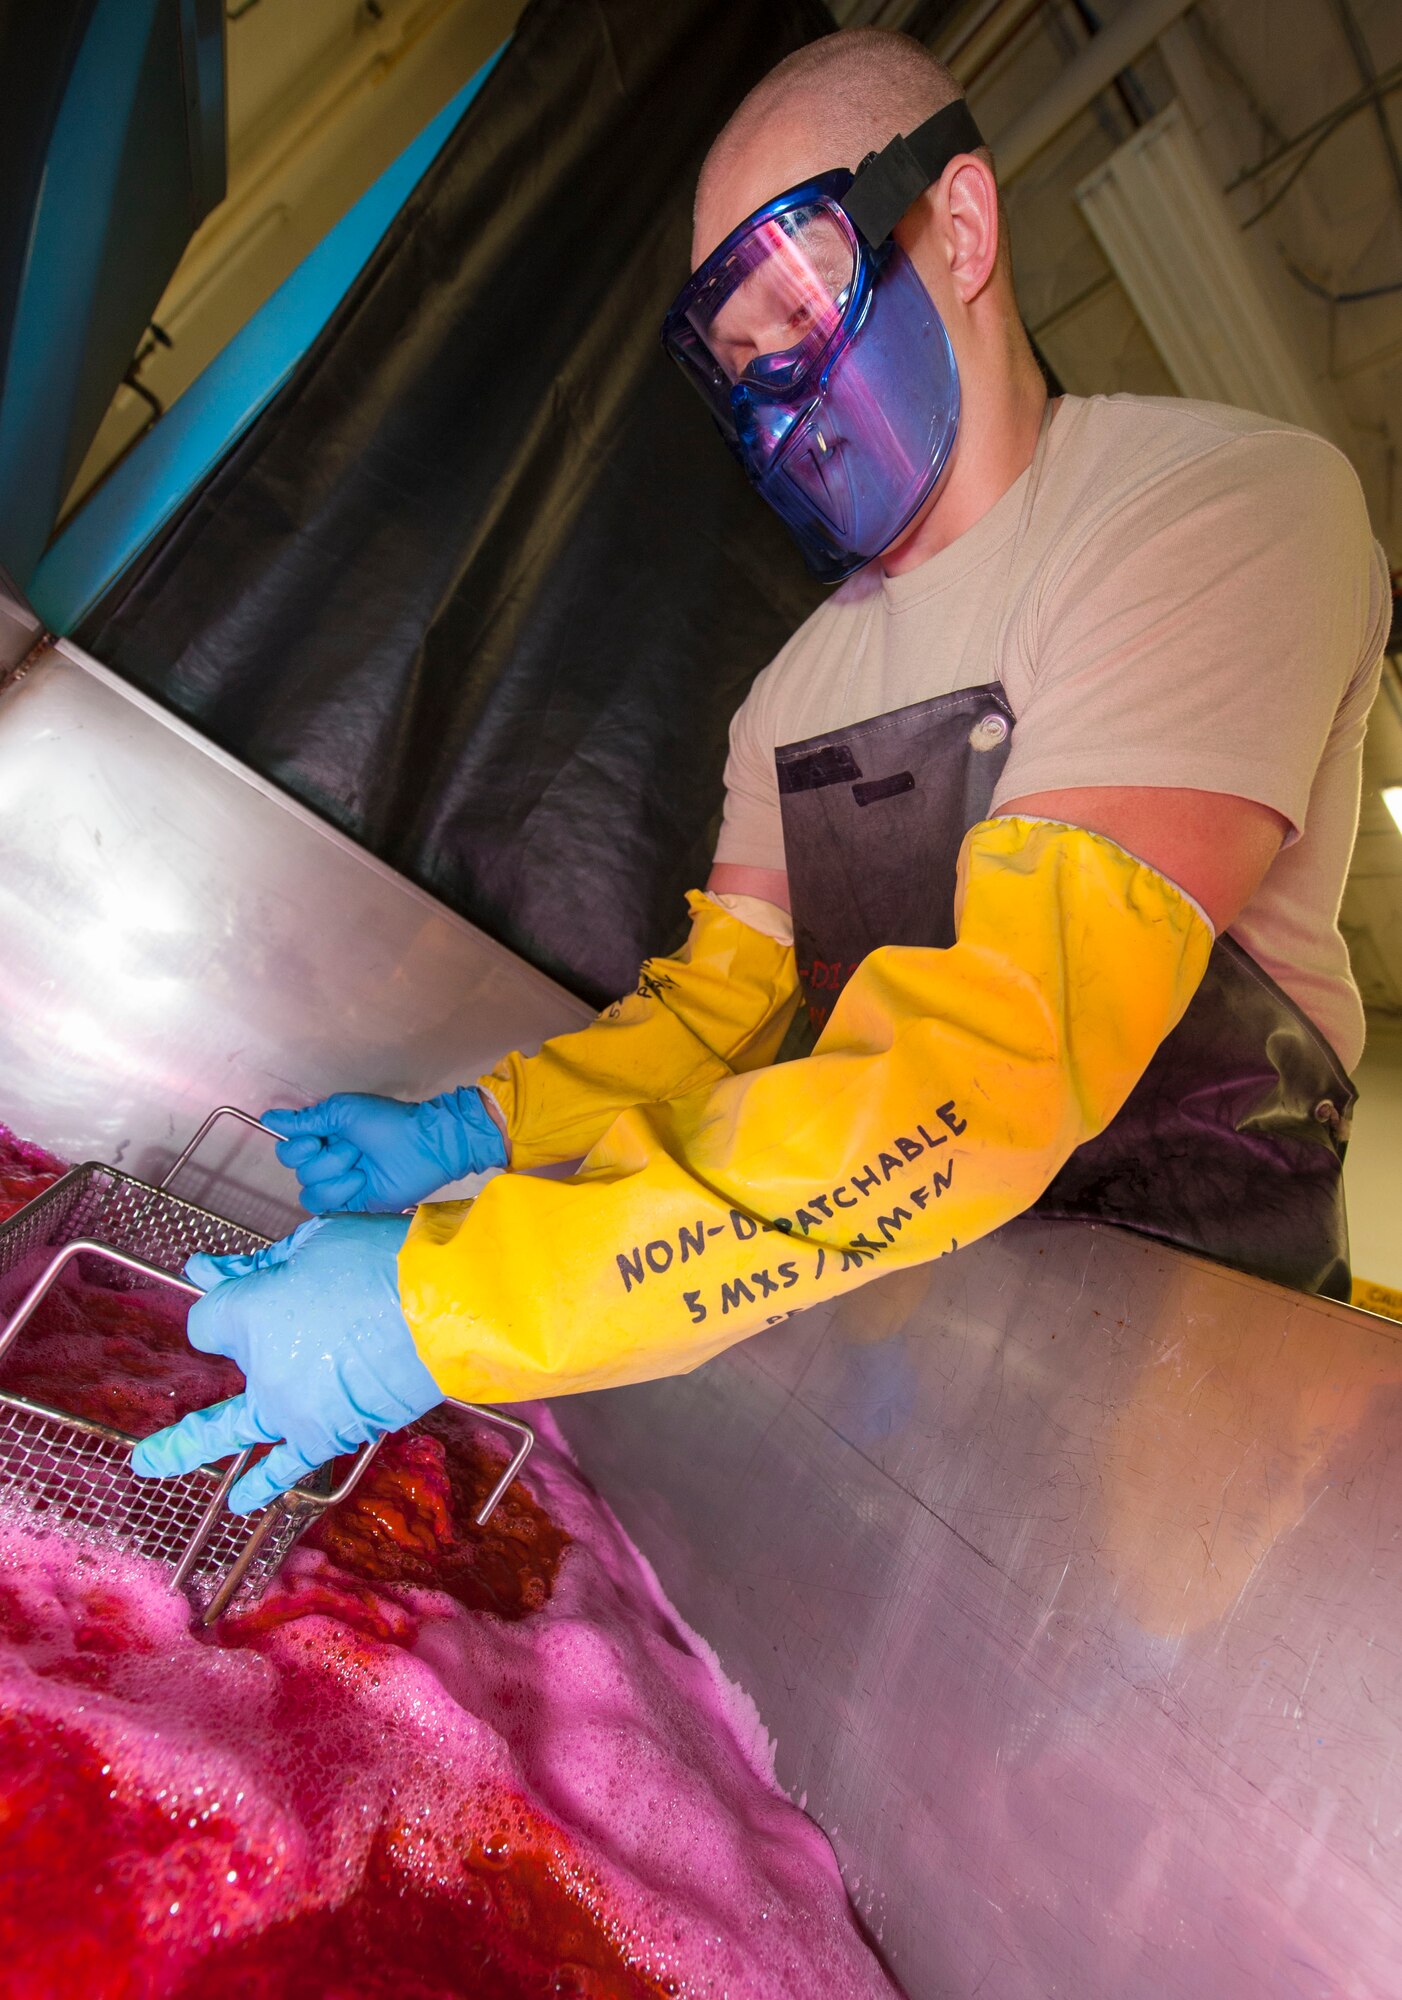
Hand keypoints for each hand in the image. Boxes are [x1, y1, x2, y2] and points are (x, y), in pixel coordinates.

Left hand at [129, 1214, 440, 1512]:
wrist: (443, 1307)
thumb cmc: (381, 1262)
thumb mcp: (313, 1244)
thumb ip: (257, 1264)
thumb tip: (206, 1268)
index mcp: (247, 1311)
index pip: (208, 1317)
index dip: (224, 1293)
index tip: (241, 1278)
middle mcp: (259, 1367)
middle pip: (216, 1368)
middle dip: (197, 1383)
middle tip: (147, 1442)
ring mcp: (292, 1407)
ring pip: (234, 1427)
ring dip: (190, 1445)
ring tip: (153, 1464)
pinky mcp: (330, 1432)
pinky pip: (289, 1462)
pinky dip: (266, 1482)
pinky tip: (242, 1502)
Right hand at [262, 1087, 506, 1213]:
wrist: (423, 1145)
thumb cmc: (389, 1122)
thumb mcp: (342, 1111)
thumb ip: (305, 1120)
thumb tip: (269, 1118)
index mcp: (324, 1137)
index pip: (287, 1151)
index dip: (298, 1147)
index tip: (319, 1138)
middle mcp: (327, 1161)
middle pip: (298, 1172)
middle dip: (326, 1158)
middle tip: (354, 1148)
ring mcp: (340, 1185)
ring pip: (309, 1192)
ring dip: (334, 1176)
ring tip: (361, 1166)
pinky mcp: (353, 1205)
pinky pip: (325, 1207)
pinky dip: (341, 1192)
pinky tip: (361, 1181)